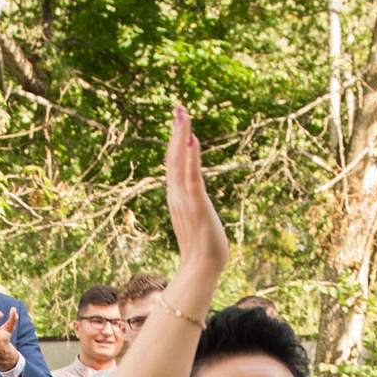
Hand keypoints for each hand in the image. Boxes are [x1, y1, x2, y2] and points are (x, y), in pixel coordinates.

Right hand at [163, 103, 229, 276]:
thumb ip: (192, 205)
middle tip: (178, 107)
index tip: (178, 120)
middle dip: (176, 131)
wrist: (202, 269)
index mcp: (177, 196)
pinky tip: (191, 139)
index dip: (175, 141)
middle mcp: (177, 194)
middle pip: (174, 157)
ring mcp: (185, 199)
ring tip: (182, 114)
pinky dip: (191, 156)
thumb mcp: (196, 219)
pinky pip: (192, 176)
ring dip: (181, 136)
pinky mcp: (196, 205)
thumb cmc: (202, 248)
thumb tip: (195, 200)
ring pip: (180, 162)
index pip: (174, 163)